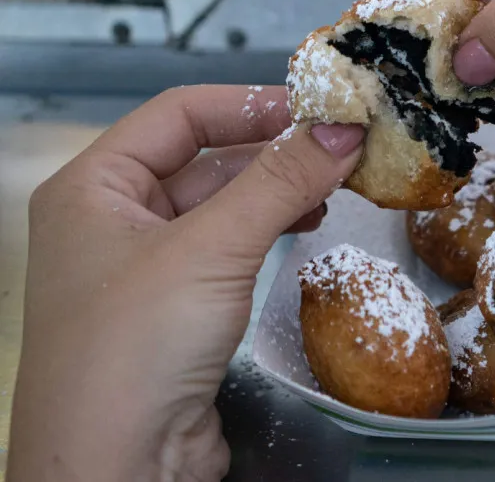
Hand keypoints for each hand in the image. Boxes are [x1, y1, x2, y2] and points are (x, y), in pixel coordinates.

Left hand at [8, 86, 363, 480]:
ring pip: (220, 208)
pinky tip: (306, 229)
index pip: (178, 115)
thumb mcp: (212, 249)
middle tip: (341, 148)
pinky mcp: (176, 310)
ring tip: (334, 189)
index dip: (249, 104)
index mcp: (93, 187)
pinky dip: (269, 233)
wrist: (117, 468)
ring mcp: (144, 268)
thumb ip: (280, 182)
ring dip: (276, 193)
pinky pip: (227, 251)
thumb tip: (345, 126)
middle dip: (273, 152)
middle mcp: (112, 220)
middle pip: (203, 160)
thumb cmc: (138, 345)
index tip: (318, 107)